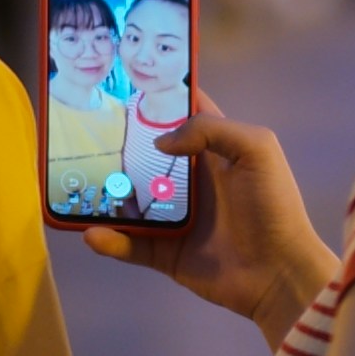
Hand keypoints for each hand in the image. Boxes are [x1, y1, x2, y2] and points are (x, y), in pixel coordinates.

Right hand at [82, 91, 337, 333]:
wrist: (279, 272)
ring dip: (105, 195)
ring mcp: (176, 218)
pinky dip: (109, 241)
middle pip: (144, 157)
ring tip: (75, 184)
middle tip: (80, 133)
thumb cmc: (274, 207)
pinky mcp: (167, 253)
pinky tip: (92, 233)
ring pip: (129, 201)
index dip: (156, 99)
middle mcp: (190, 182)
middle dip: (115, 146)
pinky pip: (130, 245)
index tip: (121, 84)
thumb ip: (212, 129)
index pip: (181, 116)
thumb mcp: (256, 150)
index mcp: (213, 152)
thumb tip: (161, 139)